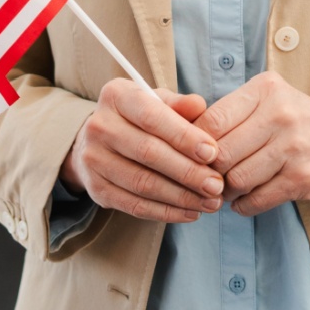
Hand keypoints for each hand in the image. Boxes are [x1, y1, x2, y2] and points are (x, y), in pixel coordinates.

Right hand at [60, 79, 224, 223]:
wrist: (101, 141)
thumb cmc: (140, 118)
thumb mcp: (158, 102)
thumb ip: (180, 104)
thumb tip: (200, 105)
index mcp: (116, 96)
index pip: (152, 117)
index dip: (184, 137)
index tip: (212, 153)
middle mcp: (99, 126)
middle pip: (148, 152)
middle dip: (187, 172)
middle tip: (216, 185)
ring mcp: (93, 159)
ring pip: (142, 183)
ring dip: (181, 197)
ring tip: (210, 203)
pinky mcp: (96, 188)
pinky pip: (134, 205)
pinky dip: (165, 212)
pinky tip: (190, 212)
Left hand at [195, 71, 309, 216]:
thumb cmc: (298, 120)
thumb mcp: (269, 100)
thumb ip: (230, 114)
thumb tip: (182, 141)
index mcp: (266, 89)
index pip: (212, 120)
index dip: (195, 144)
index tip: (195, 155)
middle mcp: (280, 114)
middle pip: (221, 153)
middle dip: (210, 171)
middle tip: (210, 177)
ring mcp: (293, 147)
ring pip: (236, 179)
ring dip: (227, 191)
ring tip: (230, 187)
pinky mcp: (302, 178)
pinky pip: (255, 200)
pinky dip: (244, 205)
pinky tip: (248, 198)